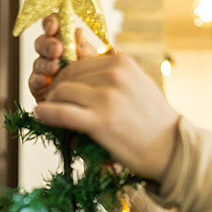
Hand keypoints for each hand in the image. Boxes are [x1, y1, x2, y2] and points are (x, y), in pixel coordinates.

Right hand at [28, 14, 97, 102]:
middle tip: (57, 50)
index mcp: (66, 40)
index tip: (53, 27)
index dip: (51, 22)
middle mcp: (52, 52)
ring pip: (38, 61)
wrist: (95, 105)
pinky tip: (45, 81)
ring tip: (55, 67)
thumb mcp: (96, 64)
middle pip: (42, 42)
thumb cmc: (97, 79)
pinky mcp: (39, 87)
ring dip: (45, 63)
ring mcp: (44, 69)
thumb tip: (78, 34)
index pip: (54, 24)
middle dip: (48, 44)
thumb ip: (86, 49)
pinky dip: (38, 79)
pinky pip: (33, 81)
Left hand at [34, 53, 179, 181]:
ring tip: (46, 110)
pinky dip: (46, 113)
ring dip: (50, 101)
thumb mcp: (136, 84)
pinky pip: (61, 112)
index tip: (58, 87)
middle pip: (67, 75)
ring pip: (61, 92)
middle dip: (54, 87)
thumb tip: (80, 64)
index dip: (63, 75)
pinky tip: (40, 115)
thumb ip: (111, 74)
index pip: (79, 62)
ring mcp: (106, 97)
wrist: (171, 149)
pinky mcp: (99, 121)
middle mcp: (114, 75)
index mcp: (122, 62)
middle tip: (48, 100)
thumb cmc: (153, 120)